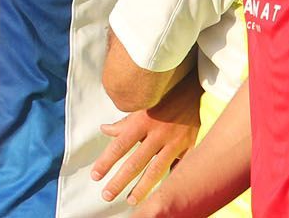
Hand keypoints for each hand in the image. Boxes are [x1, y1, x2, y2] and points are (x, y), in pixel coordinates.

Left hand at [91, 72, 201, 204]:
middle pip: (135, 163)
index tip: (95, 176)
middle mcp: (156, 134)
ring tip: (130, 200)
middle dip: (119, 181)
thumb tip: (104, 130)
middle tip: (106, 195)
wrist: (193, 88)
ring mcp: (174, 142)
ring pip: (156, 170)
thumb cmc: (162, 98)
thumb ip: (123, 122)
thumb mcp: (141, 106)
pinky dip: (171, 182)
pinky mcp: (190, 147)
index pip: (119, 146)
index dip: (106, 162)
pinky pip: (179, 168)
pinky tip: (163, 195)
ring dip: (142, 188)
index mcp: (140, 122)